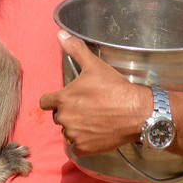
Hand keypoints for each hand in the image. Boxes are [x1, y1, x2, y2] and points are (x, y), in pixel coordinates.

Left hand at [38, 31, 152, 156]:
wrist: (136, 112)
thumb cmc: (114, 87)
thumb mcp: (94, 65)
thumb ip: (75, 49)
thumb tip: (60, 34)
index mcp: (63, 99)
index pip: (45, 102)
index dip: (54, 99)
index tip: (66, 98)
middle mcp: (65, 118)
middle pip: (58, 116)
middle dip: (68, 112)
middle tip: (86, 107)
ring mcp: (74, 135)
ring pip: (67, 131)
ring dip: (75, 127)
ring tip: (92, 119)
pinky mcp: (84, 148)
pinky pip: (76, 147)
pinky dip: (83, 142)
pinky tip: (95, 133)